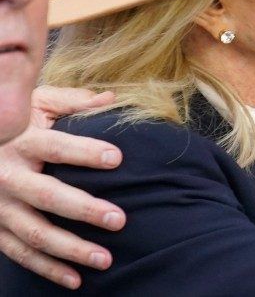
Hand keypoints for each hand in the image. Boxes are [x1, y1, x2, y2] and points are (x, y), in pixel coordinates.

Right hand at [0, 87, 124, 289]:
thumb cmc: (18, 122)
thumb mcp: (39, 105)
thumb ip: (72, 103)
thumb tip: (112, 99)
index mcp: (21, 141)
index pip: (55, 147)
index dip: (84, 152)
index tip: (117, 158)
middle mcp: (8, 176)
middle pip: (47, 196)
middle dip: (83, 210)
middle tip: (119, 220)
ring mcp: (0, 206)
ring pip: (34, 233)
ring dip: (70, 249)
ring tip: (105, 258)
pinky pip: (20, 253)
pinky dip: (47, 269)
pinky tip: (76, 279)